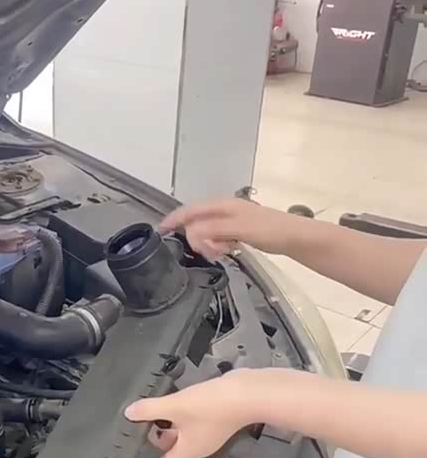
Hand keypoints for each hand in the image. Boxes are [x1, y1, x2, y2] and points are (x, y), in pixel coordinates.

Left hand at [125, 371, 256, 457]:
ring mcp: (207, 434)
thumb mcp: (175, 406)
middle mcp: (197, 447)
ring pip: (180, 436)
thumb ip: (150, 410)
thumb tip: (129, 414)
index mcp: (187, 451)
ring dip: (167, 429)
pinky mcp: (214, 420)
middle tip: (134, 434)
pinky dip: (178, 419)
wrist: (249, 395)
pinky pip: (189, 425)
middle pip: (171, 451)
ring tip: (148, 415)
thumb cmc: (212, 406)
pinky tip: (170, 405)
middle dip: (154, 445)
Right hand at [159, 195, 300, 261]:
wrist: (296, 237)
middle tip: (207, 252)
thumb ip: (212, 229)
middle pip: (198, 221)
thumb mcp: (238, 229)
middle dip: (196, 237)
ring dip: (208, 243)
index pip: (191, 210)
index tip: (160, 231)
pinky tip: (227, 251)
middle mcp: (225, 209)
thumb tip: (190, 232)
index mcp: (222, 205)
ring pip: (208, 231)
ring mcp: (232, 219)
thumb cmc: (269, 230)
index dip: (174, 219)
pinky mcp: (239, 229)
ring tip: (219, 253)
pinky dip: (218, 244)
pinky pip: (219, 236)